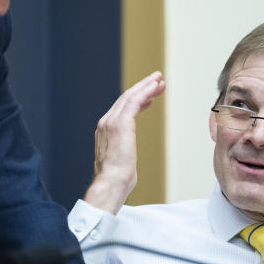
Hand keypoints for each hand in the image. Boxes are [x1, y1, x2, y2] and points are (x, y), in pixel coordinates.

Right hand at [83, 71, 165, 214]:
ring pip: (130, 96)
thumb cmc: (117, 180)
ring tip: (159, 80)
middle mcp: (105, 122)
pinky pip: (134, 101)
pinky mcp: (120, 123)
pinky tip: (155, 87)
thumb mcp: (119, 162)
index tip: (149, 97)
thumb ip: (121, 153)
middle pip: (125, 99)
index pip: (121, 109)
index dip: (136, 100)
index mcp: (104, 131)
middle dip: (142, 88)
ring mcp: (111, 121)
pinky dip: (145, 91)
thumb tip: (125, 156)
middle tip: (157, 81)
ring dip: (146, 86)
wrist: (111, 183)